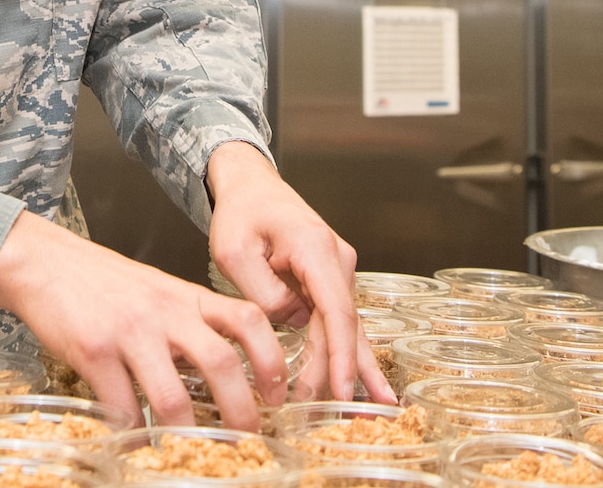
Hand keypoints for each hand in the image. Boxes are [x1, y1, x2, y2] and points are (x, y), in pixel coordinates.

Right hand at [0, 209, 287, 429]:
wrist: (46, 263)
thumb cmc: (105, 283)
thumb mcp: (160, 292)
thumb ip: (191, 323)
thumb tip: (223, 371)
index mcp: (188, 297)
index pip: (249, 320)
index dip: (272, 360)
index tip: (278, 396)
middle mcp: (166, 312)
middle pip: (221, 363)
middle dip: (241, 412)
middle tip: (246, 441)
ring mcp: (131, 331)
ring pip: (173, 395)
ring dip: (187, 435)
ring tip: (190, 454)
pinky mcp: (94, 350)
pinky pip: (121, 405)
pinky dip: (132, 432)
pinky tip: (135, 442)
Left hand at [204, 141, 392, 403]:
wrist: (250, 186)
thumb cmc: (240, 213)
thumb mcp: (234, 251)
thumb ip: (262, 291)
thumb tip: (291, 322)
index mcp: (316, 248)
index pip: (336, 311)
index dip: (339, 355)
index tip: (340, 389)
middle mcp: (337, 260)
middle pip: (343, 326)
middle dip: (339, 372)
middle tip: (331, 415)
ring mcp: (337, 271)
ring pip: (345, 327)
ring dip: (347, 367)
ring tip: (368, 410)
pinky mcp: (330, 281)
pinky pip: (338, 321)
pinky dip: (345, 352)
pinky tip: (362, 383)